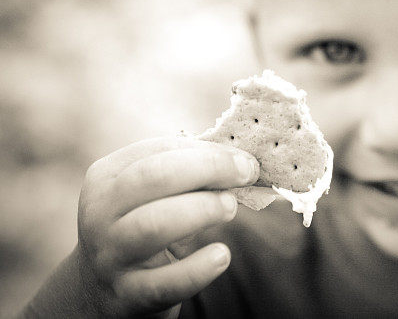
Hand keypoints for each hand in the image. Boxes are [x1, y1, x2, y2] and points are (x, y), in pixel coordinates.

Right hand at [26, 136, 258, 317]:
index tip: (244, 159)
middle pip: (153, 177)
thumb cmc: (141, 228)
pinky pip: (164, 284)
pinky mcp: (126, 296)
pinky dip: (198, 269)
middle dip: (208, 169)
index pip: (158, 150)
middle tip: (246, 174)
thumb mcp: (149, 196)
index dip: (208, 151)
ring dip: (202, 209)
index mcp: (107, 178)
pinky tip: (222, 256)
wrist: (99, 292)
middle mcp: (100, 214)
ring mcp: (110, 256)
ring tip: (230, 207)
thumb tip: (241, 162)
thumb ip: (187, 175)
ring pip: (154, 224)